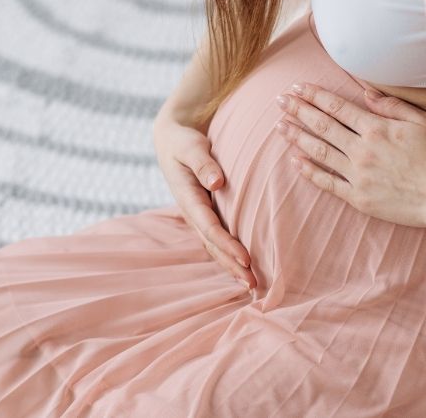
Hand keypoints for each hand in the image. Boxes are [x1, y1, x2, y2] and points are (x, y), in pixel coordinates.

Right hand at [152, 117, 255, 289]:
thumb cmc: (184, 141)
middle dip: (232, 266)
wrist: (172, 140)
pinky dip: (229, 255)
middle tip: (253, 285)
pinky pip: (217, 239)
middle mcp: (192, 212)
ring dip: (231, 266)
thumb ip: (203, 162)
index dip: (228, 244)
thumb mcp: (190, 146)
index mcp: (188, 198)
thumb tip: (216, 183)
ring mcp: (198, 215)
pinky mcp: (205, 214)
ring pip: (214, 247)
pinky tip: (244, 267)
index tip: (247, 259)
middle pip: (213, 245)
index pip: (210, 227)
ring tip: (252, 285)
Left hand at [274, 82, 425, 228]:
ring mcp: (358, 175)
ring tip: (281, 126)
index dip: (314, 96)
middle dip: (299, 111)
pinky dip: (310, 171)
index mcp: (376, 128)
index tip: (297, 88)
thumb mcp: (422, 121)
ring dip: (298, 138)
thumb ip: (392, 105)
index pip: (337, 107)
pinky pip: (328, 183)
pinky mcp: (358, 198)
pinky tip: (296, 161)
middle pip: (322, 126)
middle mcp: (362, 150)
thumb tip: (366, 92)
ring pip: (320, 152)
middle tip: (279, 101)